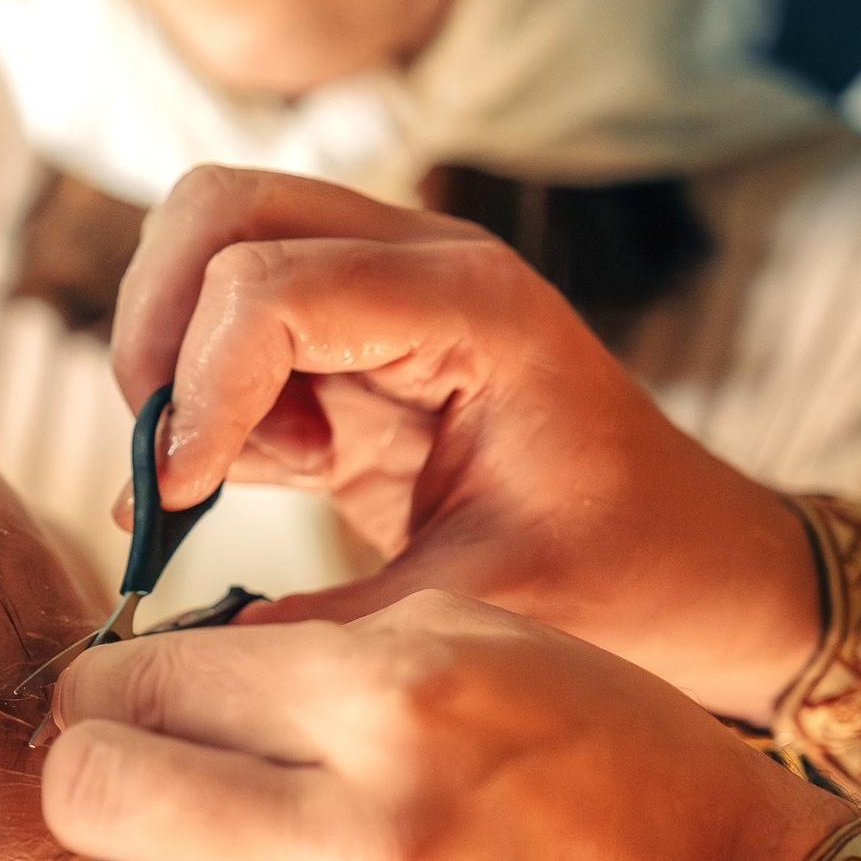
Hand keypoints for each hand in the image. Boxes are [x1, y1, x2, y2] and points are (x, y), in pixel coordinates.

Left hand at [40, 593, 853, 860]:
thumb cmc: (597, 772)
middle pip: (89, 802)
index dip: (107, 694)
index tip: (126, 715)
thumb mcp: (477, 643)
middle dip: (89, 788)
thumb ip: (300, 647)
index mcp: (397, 701)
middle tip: (136, 802)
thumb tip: (126, 691)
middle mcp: (371, 845)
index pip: (135, 686)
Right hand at [110, 165, 821, 725]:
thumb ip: (328, 623)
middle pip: (217, 210)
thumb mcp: (481, 610)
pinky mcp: (352, 347)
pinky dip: (199, 404)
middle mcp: (420, 265)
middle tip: (170, 461)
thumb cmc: (629, 578)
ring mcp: (381, 293)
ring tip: (217, 477)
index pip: (271, 285)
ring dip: (174, 360)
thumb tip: (184, 650)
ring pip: (208, 249)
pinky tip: (227, 488)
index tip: (181, 496)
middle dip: (157, 331)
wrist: (703, 570)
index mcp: (472, 305)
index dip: (199, 386)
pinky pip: (229, 330)